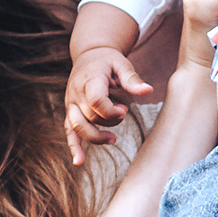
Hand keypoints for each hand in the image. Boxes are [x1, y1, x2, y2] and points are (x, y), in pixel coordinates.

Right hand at [64, 46, 151, 165]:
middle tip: (124, 112)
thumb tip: (148, 91)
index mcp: (90, 79)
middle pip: (90, 116)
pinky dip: (73, 146)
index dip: (111, 111)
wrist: (89, 55)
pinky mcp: (70, 111)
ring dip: (95, 137)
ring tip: (113, 139)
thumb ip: (133, 79)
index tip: (125, 110)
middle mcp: (76, 92)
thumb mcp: (122, 63)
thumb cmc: (108, 60)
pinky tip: (79, 161)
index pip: (96, 101)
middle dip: (110, 121)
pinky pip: (69, 130)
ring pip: (78, 126)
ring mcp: (71, 103)